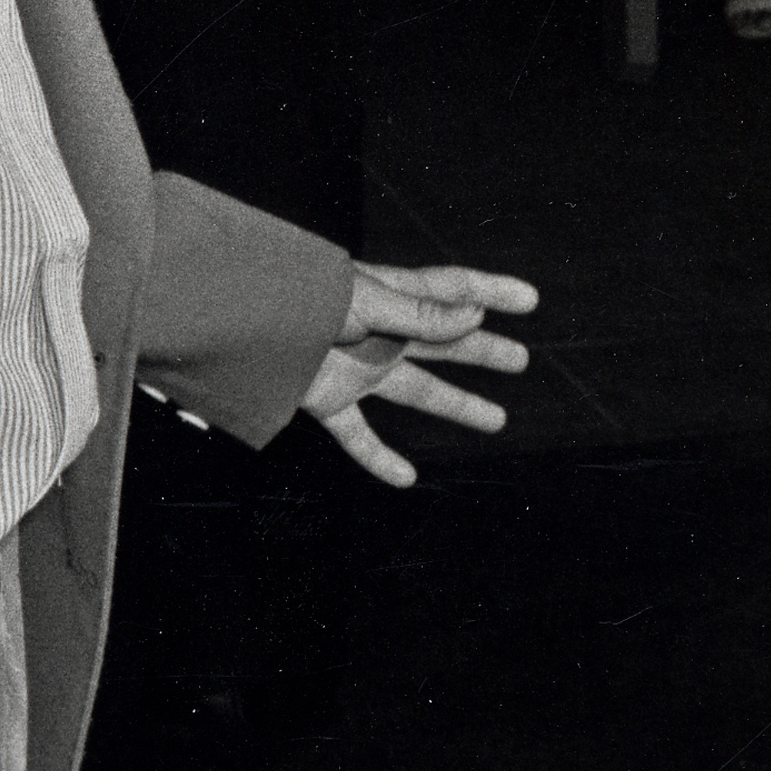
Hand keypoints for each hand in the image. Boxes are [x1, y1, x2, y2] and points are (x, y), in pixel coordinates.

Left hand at [300, 261, 537, 487]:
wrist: (239, 326)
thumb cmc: (302, 300)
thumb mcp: (367, 303)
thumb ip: (421, 315)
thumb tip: (475, 315)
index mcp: (390, 296)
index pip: (452, 290)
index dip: (491, 292)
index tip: (530, 300)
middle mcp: (379, 332)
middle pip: (443, 342)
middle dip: (481, 350)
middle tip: (520, 360)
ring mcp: (356, 367)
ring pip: (418, 392)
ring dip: (457, 404)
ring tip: (497, 419)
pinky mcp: (328, 400)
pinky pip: (360, 436)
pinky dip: (380, 460)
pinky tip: (405, 480)